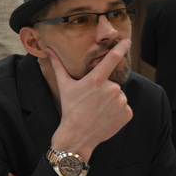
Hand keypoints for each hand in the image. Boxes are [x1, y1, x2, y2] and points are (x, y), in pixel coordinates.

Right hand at [46, 39, 132, 160]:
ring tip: (98, 109)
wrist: (78, 135)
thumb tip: (48, 50)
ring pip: (119, 95)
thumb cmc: (70, 108)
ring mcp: (120, 102)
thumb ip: (58, 65)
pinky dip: (117, 110)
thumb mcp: (64, 85)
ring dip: (111, 99)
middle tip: (92, 99)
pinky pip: (124, 107)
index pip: (112, 58)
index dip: (121, 47)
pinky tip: (105, 116)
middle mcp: (111, 89)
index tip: (127, 40)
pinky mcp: (127, 113)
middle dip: (104, 88)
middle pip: (112, 82)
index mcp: (96, 80)